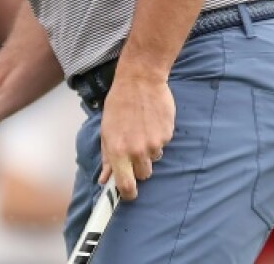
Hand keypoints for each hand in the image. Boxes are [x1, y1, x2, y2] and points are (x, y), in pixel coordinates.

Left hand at [98, 71, 174, 200]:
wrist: (140, 80)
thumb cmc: (119, 104)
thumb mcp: (106, 130)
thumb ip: (107, 158)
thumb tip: (105, 180)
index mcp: (118, 152)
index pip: (126, 187)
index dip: (128, 193)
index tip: (128, 193)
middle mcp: (137, 151)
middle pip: (144, 175)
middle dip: (138, 167)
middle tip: (134, 148)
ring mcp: (155, 144)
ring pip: (154, 159)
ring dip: (149, 150)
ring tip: (142, 129)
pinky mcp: (168, 135)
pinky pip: (163, 144)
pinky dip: (158, 137)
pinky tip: (151, 121)